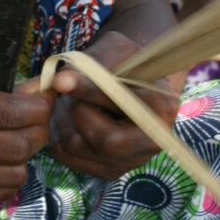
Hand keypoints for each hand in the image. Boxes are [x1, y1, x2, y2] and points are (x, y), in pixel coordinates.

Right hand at [0, 65, 54, 204]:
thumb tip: (33, 89)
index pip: (8, 111)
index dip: (38, 106)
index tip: (46, 98)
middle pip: (17, 145)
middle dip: (39, 131)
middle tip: (40, 120)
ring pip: (12, 174)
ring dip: (27, 156)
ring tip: (21, 140)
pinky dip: (9, 178)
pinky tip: (4, 161)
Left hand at [48, 31, 182, 180]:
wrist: (130, 81)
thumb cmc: (124, 61)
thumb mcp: (116, 49)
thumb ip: (93, 63)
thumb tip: (62, 79)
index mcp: (162, 107)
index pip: (121, 107)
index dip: (88, 92)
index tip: (60, 80)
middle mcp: (151, 142)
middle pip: (102, 140)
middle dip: (76, 110)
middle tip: (69, 89)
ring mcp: (129, 161)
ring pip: (78, 148)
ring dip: (62, 119)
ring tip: (68, 99)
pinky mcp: (107, 170)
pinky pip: (67, 157)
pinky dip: (57, 133)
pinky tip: (67, 116)